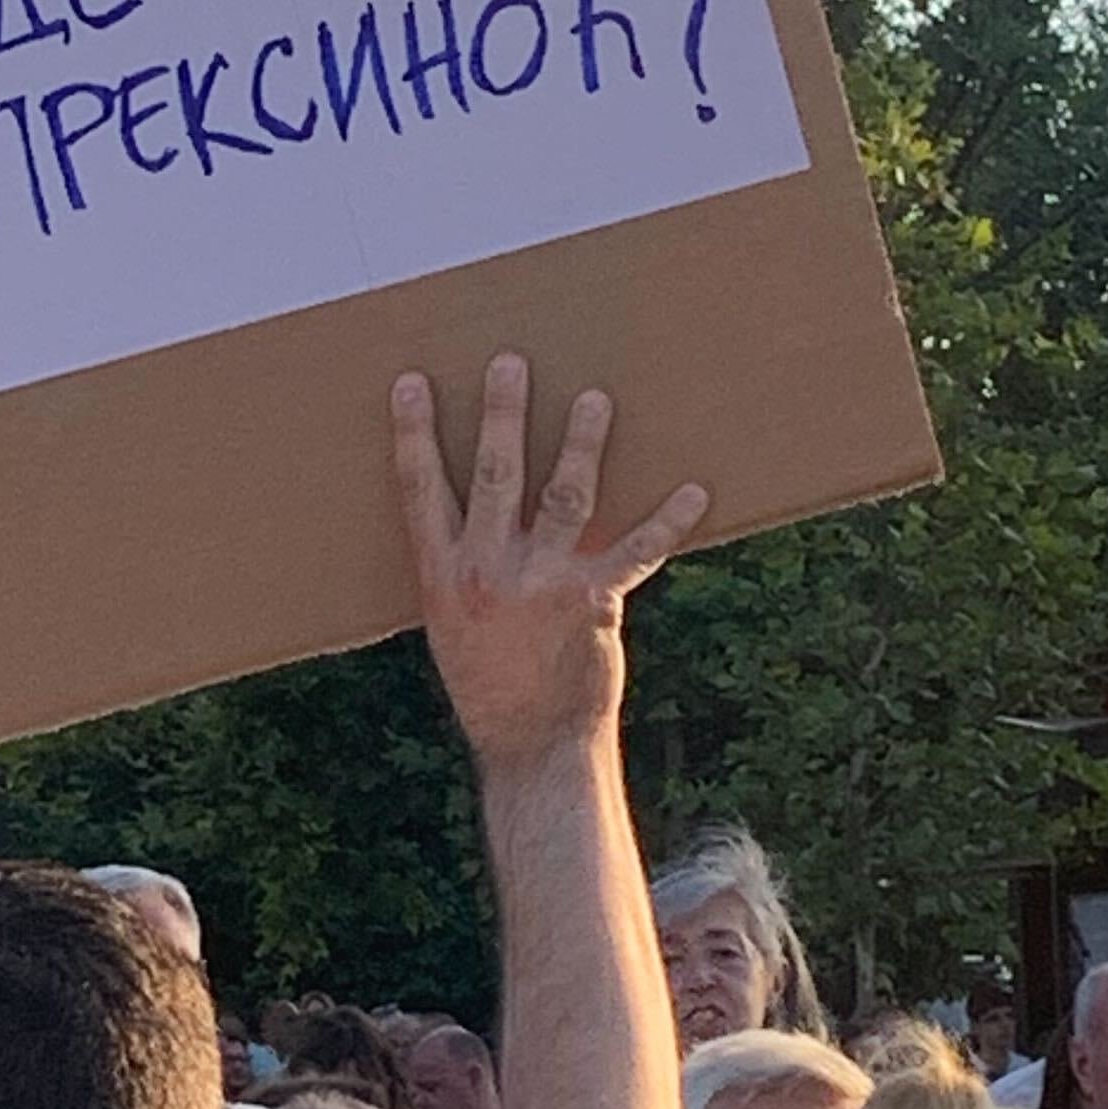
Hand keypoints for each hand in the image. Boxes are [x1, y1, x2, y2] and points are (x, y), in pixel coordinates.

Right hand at [392, 356, 707, 774]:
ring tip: (595, 400)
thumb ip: (461, 564)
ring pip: (565, 497)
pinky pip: (636, 551)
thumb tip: (470, 507)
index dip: (416, 434)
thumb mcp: (449, 622)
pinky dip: (668, 521)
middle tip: (511, 364)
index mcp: (442, 574)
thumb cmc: (490, 681)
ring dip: (582, 444)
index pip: (421, 490)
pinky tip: (694, 492)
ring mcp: (542, 583)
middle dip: (504, 415)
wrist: (532, 745)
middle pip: (496, 476)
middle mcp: (488, 571)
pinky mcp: (593, 601)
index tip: (414, 384)